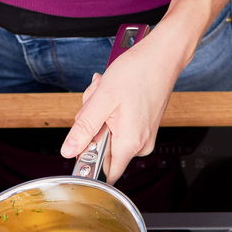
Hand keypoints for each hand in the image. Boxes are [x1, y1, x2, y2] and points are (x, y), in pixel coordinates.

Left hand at [59, 31, 190, 180]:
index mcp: (129, 143)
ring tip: (107, 94)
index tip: (82, 141)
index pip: (104, 175)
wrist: (162, 56)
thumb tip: (68, 151)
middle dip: (92, 128)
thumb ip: (83, 129)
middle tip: (96, 103)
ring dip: (100, 116)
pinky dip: (110, 113)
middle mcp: (139, 145)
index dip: (88, 162)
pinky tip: (114, 95)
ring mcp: (143, 136)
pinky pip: (119, 128)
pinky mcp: (143, 128)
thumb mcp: (102, 100)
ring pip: (109, 136)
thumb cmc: (137, 72)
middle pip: (103, 151)